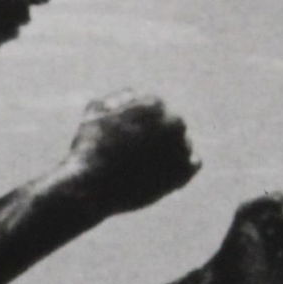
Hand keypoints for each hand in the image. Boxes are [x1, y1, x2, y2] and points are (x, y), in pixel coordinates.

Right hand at [65, 91, 200, 215]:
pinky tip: (164, 174)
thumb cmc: (89, 150)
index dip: (143, 126)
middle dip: (159, 137)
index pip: (157, 110)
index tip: (132, 139)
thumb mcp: (94, 113)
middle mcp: (173, 122)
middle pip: (172, 126)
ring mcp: (181, 147)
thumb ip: (117, 98)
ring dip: (169, 153)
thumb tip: (133, 96)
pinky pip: (193, 163)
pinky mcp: (183, 172)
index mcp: (154, 104)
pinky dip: (182, 166)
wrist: (92, 187)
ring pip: (182, 145)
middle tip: (141, 154)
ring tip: (146, 169)